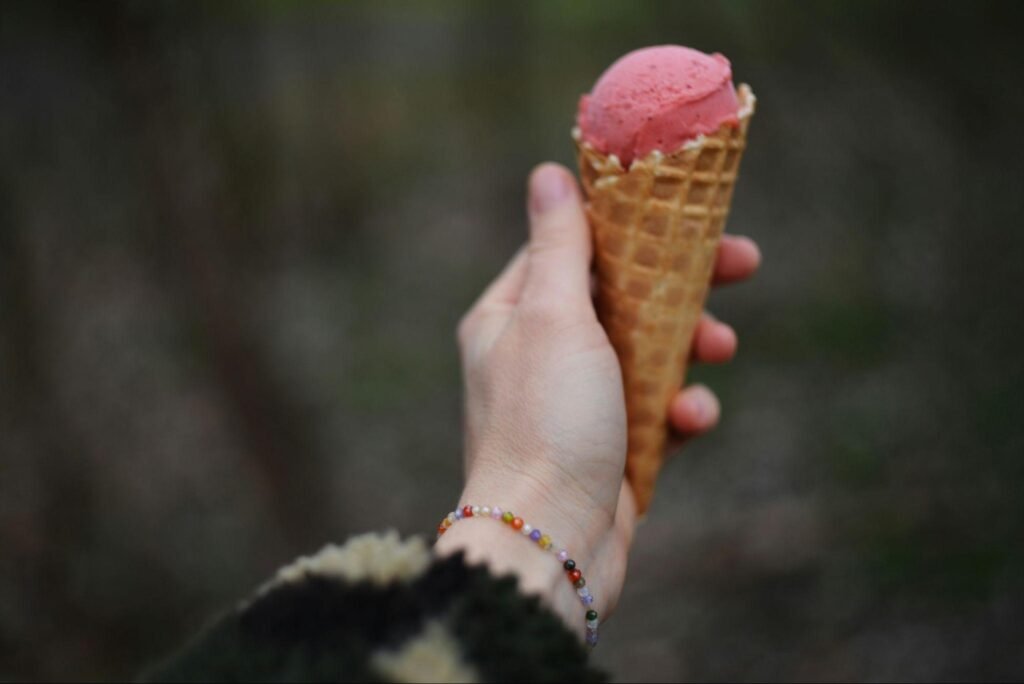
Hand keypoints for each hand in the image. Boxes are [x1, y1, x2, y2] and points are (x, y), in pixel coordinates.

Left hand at [434, 163, 759, 637]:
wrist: (550, 544)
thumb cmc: (547, 423)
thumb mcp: (555, 317)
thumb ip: (561, 246)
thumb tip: (548, 174)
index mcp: (512, 316)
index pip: (574, 248)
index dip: (634, 226)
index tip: (688, 211)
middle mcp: (540, 355)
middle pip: (624, 297)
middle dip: (684, 285)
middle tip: (744, 263)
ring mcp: (577, 405)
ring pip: (650, 354)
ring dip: (691, 348)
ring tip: (719, 351)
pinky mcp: (610, 449)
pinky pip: (656, 413)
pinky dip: (680, 412)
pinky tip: (690, 422)